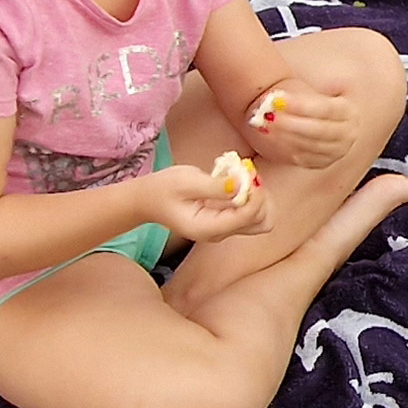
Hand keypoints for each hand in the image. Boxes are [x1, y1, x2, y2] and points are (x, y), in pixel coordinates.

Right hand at [139, 162, 269, 243]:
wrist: (146, 200)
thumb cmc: (162, 189)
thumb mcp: (186, 181)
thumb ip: (216, 186)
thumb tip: (242, 184)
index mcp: (208, 228)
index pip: (248, 216)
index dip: (256, 194)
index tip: (247, 173)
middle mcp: (219, 234)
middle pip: (262, 222)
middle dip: (261, 198)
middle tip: (248, 176)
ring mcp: (223, 229)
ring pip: (259, 218)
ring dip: (258, 196)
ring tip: (241, 177)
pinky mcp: (224, 221)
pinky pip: (249, 212)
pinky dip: (250, 196)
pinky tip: (235, 181)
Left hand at [241, 76, 359, 168]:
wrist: (321, 124)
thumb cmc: (313, 105)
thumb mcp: (318, 94)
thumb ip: (305, 94)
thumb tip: (281, 97)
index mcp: (348, 112)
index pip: (325, 108)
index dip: (301, 104)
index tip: (277, 98)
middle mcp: (348, 133)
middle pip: (318, 130)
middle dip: (291, 123)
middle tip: (268, 116)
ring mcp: (337, 151)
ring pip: (309, 145)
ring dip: (285, 136)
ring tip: (264, 125)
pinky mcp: (324, 163)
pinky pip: (303, 158)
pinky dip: (286, 148)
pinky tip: (271, 138)